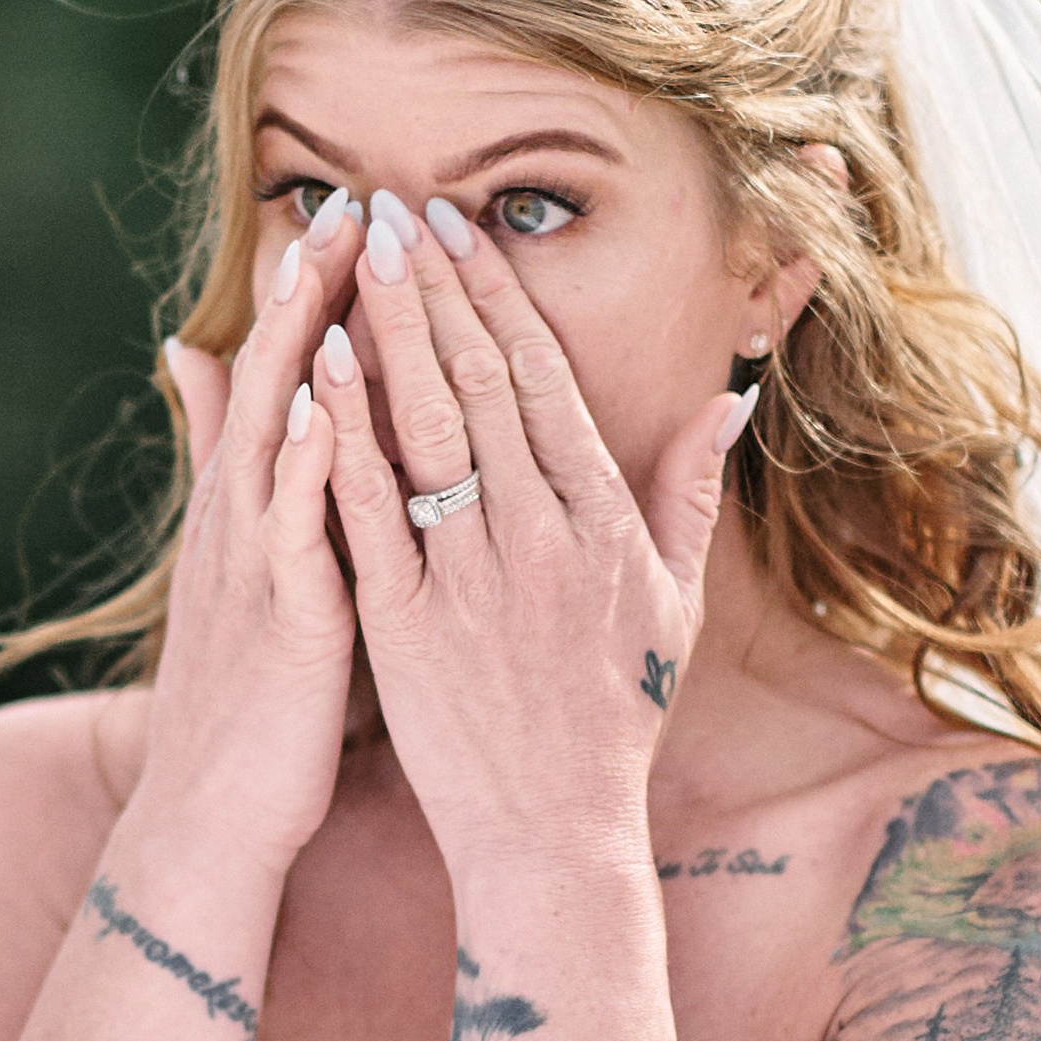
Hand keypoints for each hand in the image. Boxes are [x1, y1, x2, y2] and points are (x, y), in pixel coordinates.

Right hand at [132, 201, 364, 879]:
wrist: (216, 815)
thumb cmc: (254, 698)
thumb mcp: (248, 577)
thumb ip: (243, 484)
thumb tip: (201, 381)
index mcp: (253, 508)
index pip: (280, 375)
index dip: (310, 293)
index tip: (351, 211)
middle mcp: (244, 520)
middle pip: (272, 377)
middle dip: (308, 288)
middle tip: (349, 199)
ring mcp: (258, 566)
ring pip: (274, 432)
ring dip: (299, 345)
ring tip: (328, 262)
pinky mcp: (284, 621)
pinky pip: (293, 529)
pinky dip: (305, 463)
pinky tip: (329, 406)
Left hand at [324, 195, 738, 882]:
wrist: (556, 833)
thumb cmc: (612, 720)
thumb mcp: (674, 608)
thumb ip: (688, 497)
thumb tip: (725, 402)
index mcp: (603, 526)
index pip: (543, 382)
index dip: (496, 296)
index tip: (458, 228)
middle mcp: (542, 539)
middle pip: (481, 384)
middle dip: (433, 287)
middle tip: (390, 206)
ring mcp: (473, 581)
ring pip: (427, 431)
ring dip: (388, 332)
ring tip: (351, 255)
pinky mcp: (408, 626)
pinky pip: (371, 513)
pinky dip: (343, 437)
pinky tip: (315, 369)